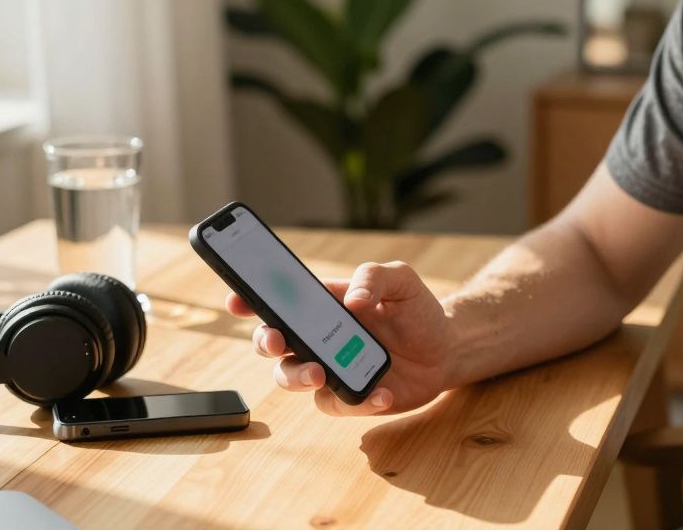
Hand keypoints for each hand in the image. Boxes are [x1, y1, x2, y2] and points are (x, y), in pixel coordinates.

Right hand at [226, 261, 455, 416]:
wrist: (445, 348)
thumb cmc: (416, 309)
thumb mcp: (401, 280)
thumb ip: (375, 277)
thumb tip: (353, 301)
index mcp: (321, 305)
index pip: (276, 300)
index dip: (249, 299)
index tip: (236, 299)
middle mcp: (317, 338)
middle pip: (271, 343)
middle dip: (264, 342)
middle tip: (277, 341)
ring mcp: (330, 369)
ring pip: (291, 378)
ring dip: (297, 377)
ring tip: (320, 374)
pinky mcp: (350, 397)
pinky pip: (337, 404)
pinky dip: (357, 401)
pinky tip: (383, 393)